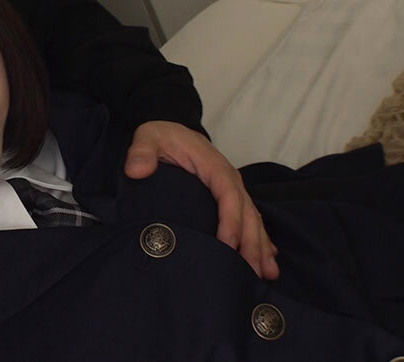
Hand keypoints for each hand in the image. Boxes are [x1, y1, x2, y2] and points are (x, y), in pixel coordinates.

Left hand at [125, 121, 278, 279]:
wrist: (172, 130)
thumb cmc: (162, 137)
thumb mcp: (148, 137)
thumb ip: (141, 152)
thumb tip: (136, 170)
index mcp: (213, 165)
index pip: (227, 195)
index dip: (230, 221)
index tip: (228, 246)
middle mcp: (229, 178)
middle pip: (246, 212)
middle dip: (251, 242)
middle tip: (251, 272)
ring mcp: (232, 188)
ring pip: (252, 218)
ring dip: (260, 245)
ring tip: (266, 273)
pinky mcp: (229, 196)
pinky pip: (249, 218)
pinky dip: (260, 239)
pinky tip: (267, 259)